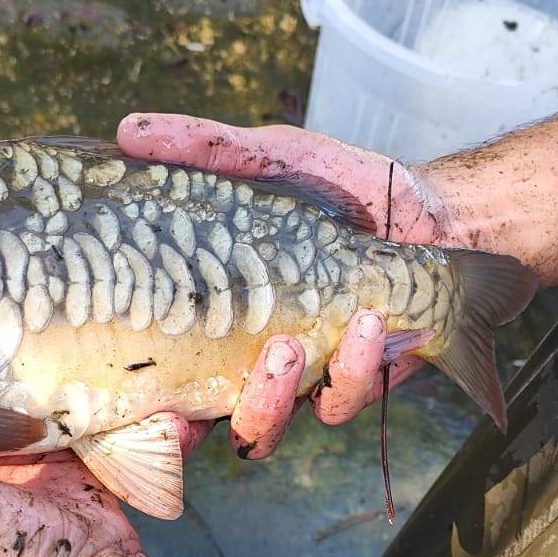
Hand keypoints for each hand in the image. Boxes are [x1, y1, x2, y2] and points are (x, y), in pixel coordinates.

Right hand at [118, 113, 447, 455]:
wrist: (430, 213)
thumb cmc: (338, 189)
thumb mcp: (270, 160)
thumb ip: (204, 150)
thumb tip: (127, 132)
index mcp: (210, 322)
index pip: (156, 380)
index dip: (138, 412)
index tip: (134, 407)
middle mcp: (244, 365)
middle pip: (199, 422)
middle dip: (193, 421)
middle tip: (201, 392)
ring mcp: (300, 382)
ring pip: (270, 424)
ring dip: (276, 391)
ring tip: (289, 343)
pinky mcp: (357, 384)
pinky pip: (345, 399)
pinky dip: (355, 362)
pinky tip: (368, 319)